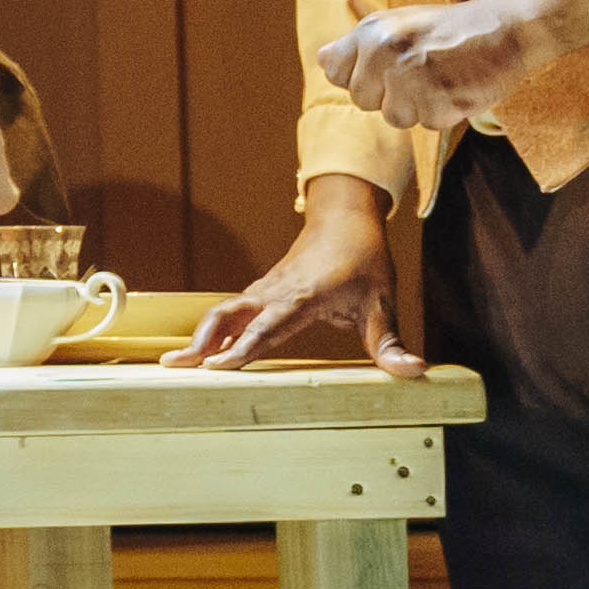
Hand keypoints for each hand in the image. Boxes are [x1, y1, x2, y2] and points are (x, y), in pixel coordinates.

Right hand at [172, 179, 420, 376]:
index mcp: (302, 296)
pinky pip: (230, 312)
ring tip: (174, 364)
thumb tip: (414, 370)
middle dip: (201, 341)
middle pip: (228, 316)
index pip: (267, 327)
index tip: (219, 367)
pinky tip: (200, 351)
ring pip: (222, 313)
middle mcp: (274, 293)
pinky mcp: (260, 292)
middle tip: (174, 366)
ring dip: (199, 337)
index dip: (243, 348)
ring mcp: (263, 291)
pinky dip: (211, 331)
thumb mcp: (382, 301)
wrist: (344, 218)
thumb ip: (390, 340)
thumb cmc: (363, 259)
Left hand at [311, 0, 588, 130]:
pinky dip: (443, 112)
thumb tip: (322, 60)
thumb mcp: (396, 22)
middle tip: (420, 70)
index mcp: (372, 33)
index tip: (384, 66)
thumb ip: (357, 43)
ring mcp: (415, 80)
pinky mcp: (442, 102)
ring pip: (394, 117)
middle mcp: (388, 55)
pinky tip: (456, 87)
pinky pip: (428, 124)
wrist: (505, 28)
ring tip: (440, 78)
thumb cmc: (447, 28)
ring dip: (417, 106)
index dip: (360, 74)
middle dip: (388, 92)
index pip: (336, 73)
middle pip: (364, 100)